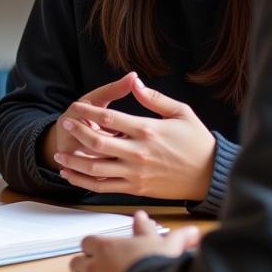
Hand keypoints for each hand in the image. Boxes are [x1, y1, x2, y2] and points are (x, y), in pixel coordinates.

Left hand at [53, 74, 216, 200]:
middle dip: (77, 132)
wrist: (210, 176)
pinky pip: (104, 187)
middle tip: (65, 123)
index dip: (88, 111)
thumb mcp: (181, 113)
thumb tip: (134, 82)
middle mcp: (138, 152)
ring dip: (74, 162)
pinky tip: (72, 176)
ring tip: (60, 155)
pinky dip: (84, 183)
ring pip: (96, 169)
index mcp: (147, 130)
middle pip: (97, 142)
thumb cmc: (197, 142)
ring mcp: (135, 173)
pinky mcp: (136, 189)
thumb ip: (154, 98)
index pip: (109, 117)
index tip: (75, 107)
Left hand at [59, 211, 199, 271]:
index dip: (91, 247)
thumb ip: (169, 235)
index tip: (93, 251)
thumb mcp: (163, 246)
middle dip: (77, 268)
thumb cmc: (156, 270)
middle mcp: (93, 268)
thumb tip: (187, 228)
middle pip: (75, 264)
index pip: (88, 243)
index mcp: (106, 249)